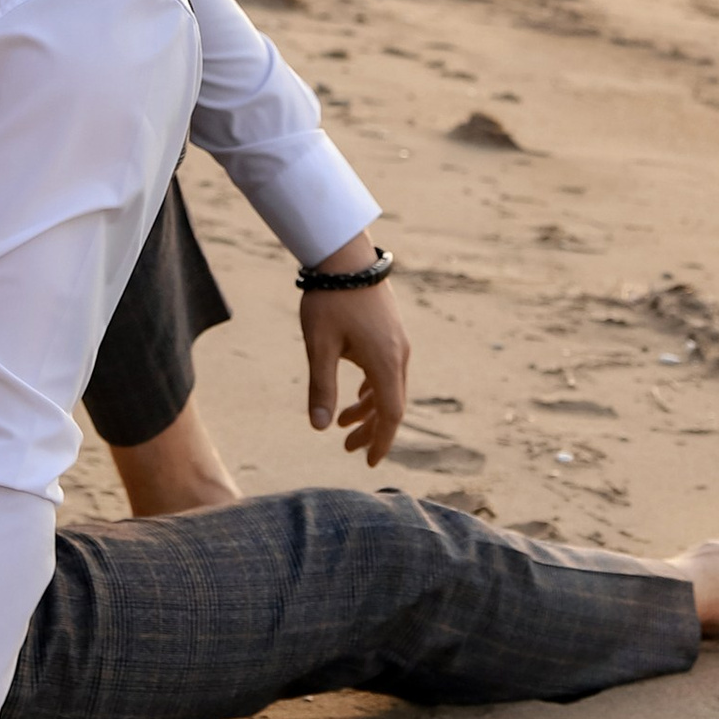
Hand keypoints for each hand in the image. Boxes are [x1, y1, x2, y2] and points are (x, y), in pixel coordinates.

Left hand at [301, 273, 410, 462]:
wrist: (345, 255)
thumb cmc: (330, 300)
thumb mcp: (320, 346)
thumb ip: (321, 387)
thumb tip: (320, 427)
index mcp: (384, 362)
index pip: (390, 414)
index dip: (381, 441)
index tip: (370, 463)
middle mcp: (398, 354)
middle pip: (391, 404)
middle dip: (371, 430)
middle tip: (347, 449)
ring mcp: (397, 341)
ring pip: (389, 387)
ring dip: (368, 408)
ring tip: (341, 423)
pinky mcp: (390, 331)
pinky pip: (387, 370)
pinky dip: (373, 388)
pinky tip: (357, 393)